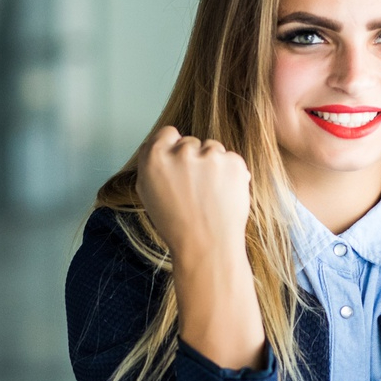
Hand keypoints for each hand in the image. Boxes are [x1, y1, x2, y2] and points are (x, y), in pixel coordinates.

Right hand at [137, 126, 251, 261]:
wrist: (207, 247)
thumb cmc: (176, 226)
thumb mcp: (147, 194)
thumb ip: (152, 165)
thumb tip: (160, 147)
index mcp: (154, 158)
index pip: (167, 133)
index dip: (173, 148)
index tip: (180, 163)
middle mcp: (181, 152)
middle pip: (191, 142)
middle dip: (194, 159)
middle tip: (196, 188)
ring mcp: (209, 156)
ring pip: (212, 148)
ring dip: (213, 164)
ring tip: (211, 194)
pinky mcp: (233, 162)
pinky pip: (231, 159)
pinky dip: (231, 173)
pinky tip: (224, 194)